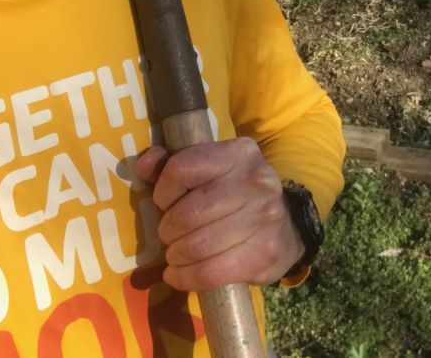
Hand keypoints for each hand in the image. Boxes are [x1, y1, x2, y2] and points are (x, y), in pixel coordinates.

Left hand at [133, 137, 304, 291]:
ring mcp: (263, 218)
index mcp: (238, 153)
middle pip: (189, 213)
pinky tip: (178, 274)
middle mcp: (255, 181)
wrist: (287, 226)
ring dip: (176, 255)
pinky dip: (185, 278)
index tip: (165, 203)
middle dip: (168, 230)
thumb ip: (173, 163)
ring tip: (176, 255)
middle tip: (170, 235)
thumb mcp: (210, 170)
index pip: (183, 168)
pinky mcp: (264, 254)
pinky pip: (210, 272)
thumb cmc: (236, 195)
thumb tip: (143, 166)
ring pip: (198, 245)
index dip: (163, 190)